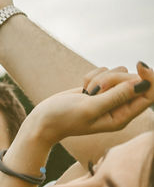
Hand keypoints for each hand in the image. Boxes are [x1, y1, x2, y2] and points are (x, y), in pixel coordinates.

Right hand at [23, 64, 153, 146]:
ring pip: (119, 73)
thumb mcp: (90, 108)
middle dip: (115, 79)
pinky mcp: (101, 88)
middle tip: (95, 91)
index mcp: (122, 117)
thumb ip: (117, 96)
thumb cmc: (63, 119)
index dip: (149, 77)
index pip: (150, 93)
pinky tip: (83, 90)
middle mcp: (120, 107)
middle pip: (134, 80)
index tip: (139, 65)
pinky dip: (93, 76)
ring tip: (88, 93)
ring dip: (102, 78)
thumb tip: (142, 83)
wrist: (42, 120)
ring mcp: (111, 97)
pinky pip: (106, 71)